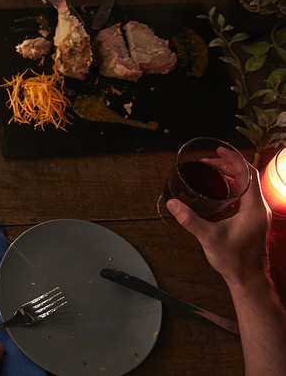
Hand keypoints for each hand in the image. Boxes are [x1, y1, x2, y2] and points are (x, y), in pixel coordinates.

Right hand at [166, 167, 270, 284]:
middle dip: (227, 165)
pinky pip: (243, 196)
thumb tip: (173, 203)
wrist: (248, 278)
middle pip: (246, 177)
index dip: (233, 159)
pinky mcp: (251, 220)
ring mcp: (255, 214)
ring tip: (210, 171)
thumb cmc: (235, 260)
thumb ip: (190, 219)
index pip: (248, 174)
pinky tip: (215, 190)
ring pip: (245, 186)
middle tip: (207, 161)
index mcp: (253, 208)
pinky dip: (230, 187)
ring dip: (229, 176)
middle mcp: (257, 208)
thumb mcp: (209, 237)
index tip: (218, 151)